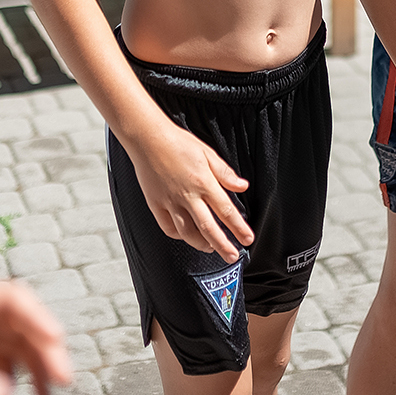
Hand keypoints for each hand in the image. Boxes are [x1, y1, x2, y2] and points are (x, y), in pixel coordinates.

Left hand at [0, 274, 72, 394]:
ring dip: (36, 360)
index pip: (11, 298)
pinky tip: (15, 390)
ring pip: (16, 337)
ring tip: (50, 391)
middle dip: (48, 346)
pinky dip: (14, 369)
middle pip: (23, 320)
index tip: (57, 340)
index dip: (38, 317)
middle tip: (64, 378)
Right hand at [126, 120, 253, 262]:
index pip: (226, 211)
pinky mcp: (155, 204)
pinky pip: (168, 227)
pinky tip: (186, 236)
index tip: (248, 238)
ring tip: (211, 248)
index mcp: (203, 182)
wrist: (148, 138)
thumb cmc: (177, 142)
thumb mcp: (207, 153)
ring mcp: (170, 202)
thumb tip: (242, 186)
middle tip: (232, 256)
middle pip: (208, 228)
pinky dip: (178, 236)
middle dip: (223, 245)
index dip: (238, 227)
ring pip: (187, 232)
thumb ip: (225, 173)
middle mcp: (187, 196)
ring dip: (201, 244)